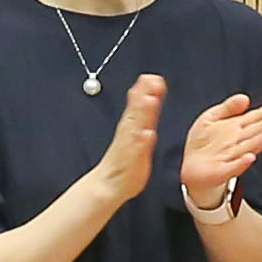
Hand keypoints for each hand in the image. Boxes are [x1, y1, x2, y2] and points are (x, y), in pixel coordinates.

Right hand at [73, 76, 169, 214]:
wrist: (109, 184)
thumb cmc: (125, 160)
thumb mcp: (136, 134)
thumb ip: (143, 115)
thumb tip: (149, 96)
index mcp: (131, 126)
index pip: (137, 105)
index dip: (144, 90)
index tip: (152, 76)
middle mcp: (128, 133)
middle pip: (136, 110)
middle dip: (142, 95)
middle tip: (150, 80)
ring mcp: (129, 146)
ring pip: (136, 126)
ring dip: (142, 113)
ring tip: (149, 100)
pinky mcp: (132, 161)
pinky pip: (138, 151)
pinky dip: (143, 142)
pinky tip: (148, 134)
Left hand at [177, 93, 261, 216]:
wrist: (191, 169)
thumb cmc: (202, 144)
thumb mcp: (211, 118)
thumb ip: (227, 107)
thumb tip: (244, 98)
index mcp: (235, 128)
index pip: (254, 118)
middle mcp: (237, 142)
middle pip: (255, 132)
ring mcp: (231, 156)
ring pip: (249, 147)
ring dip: (261, 141)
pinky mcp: (222, 171)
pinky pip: (233, 167)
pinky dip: (241, 163)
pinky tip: (250, 158)